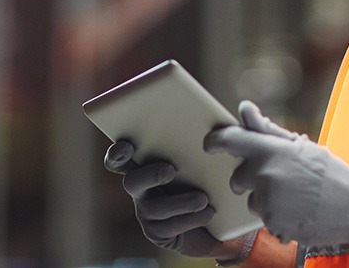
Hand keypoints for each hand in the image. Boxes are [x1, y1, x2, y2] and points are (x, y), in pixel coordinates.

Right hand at [103, 140, 255, 261]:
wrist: (214, 217)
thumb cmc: (206, 177)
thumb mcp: (204, 159)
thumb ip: (210, 138)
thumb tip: (231, 117)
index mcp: (144, 163)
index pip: (119, 158)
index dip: (117, 153)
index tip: (127, 147)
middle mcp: (140, 188)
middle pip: (130, 182)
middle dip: (149, 175)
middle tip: (170, 170)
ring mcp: (146, 211)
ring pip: (154, 208)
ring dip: (180, 202)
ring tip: (204, 199)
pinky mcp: (157, 232)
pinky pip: (168, 227)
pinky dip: (190, 219)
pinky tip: (208, 212)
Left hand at [204, 101, 348, 246]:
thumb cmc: (327, 171)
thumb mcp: (299, 146)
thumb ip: (266, 129)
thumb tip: (244, 108)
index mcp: (271, 151)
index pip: (230, 140)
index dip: (215, 141)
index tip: (209, 143)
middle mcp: (266, 176)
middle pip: (237, 178)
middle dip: (250, 179)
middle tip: (276, 179)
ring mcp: (269, 203)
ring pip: (252, 202)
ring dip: (266, 200)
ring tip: (293, 197)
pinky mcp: (274, 226)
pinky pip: (265, 221)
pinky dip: (277, 218)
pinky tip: (297, 212)